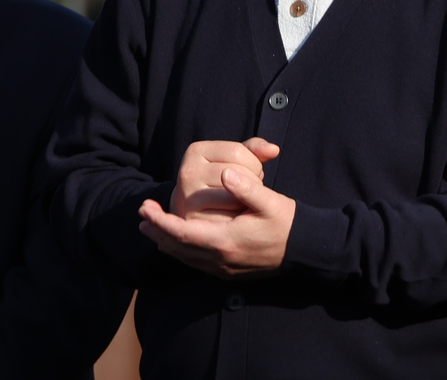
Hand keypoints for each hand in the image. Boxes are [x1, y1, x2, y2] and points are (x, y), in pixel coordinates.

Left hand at [139, 164, 295, 277]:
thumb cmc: (288, 223)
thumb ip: (247, 188)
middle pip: (177, 248)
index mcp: (225, 241)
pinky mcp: (227, 272)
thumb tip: (227, 173)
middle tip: (141, 216)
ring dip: (166, 242)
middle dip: (157, 232)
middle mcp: (219, 259)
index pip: (181, 233)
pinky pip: (195, 262)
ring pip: (184, 257)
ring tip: (151, 228)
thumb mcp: (271, 202)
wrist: (305, 250)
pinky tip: (177, 241)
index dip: (160, 221)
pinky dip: (180, 251)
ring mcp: (222, 268)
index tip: (145, 207)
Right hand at [165, 137, 280, 221]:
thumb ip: (253, 151)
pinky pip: (230, 217)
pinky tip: (236, 216)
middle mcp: (187, 172)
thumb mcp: (231, 160)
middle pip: (237, 173)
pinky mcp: (193, 220)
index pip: (238, 151)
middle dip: (252, 181)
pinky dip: (239, 217)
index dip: (253, 163)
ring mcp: (187, 197)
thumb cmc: (218, 181)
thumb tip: (274, 150)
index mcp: (195, 151)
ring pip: (235, 196)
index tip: (250, 172)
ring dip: (248, 200)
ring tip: (242, 201)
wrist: (193, 212)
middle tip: (246, 189)